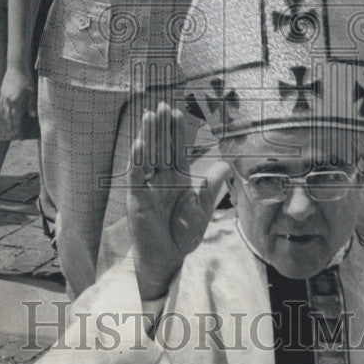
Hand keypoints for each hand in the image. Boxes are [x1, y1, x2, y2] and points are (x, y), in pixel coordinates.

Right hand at [0, 66, 35, 136]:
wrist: (16, 66)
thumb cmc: (26, 78)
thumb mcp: (32, 91)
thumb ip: (31, 105)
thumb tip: (33, 116)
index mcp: (16, 100)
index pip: (16, 118)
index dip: (17, 127)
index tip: (18, 134)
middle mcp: (8, 100)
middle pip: (9, 117)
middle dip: (11, 127)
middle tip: (14, 134)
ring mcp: (3, 96)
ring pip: (4, 112)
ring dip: (7, 121)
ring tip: (10, 127)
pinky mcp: (1, 93)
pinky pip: (1, 106)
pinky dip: (3, 113)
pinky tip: (5, 115)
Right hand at [128, 103, 230, 300]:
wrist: (168, 258)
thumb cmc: (182, 234)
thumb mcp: (202, 208)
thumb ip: (212, 186)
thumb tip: (227, 165)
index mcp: (176, 180)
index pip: (176, 150)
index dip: (176, 132)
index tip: (178, 112)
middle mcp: (160, 180)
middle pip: (161, 148)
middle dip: (162, 127)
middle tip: (162, 105)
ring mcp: (147, 188)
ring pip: (147, 157)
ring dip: (148, 136)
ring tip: (149, 115)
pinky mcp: (138, 199)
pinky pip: (136, 177)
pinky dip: (137, 161)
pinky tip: (140, 144)